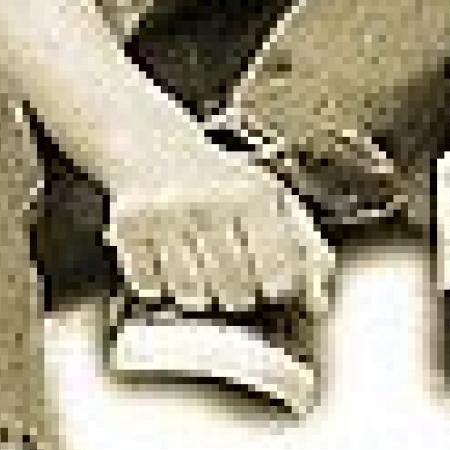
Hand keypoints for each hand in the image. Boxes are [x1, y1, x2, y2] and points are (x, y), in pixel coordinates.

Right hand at [106, 127, 335, 317]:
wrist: (153, 148)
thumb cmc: (224, 184)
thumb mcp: (271, 200)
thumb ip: (305, 247)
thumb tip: (320, 301)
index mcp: (253, 194)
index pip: (276, 273)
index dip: (275, 287)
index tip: (271, 282)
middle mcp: (210, 201)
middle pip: (235, 289)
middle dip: (237, 293)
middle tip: (232, 273)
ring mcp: (165, 214)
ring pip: (192, 293)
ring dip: (199, 291)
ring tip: (200, 265)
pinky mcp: (129, 226)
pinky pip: (151, 285)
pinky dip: (160, 283)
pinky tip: (165, 257)